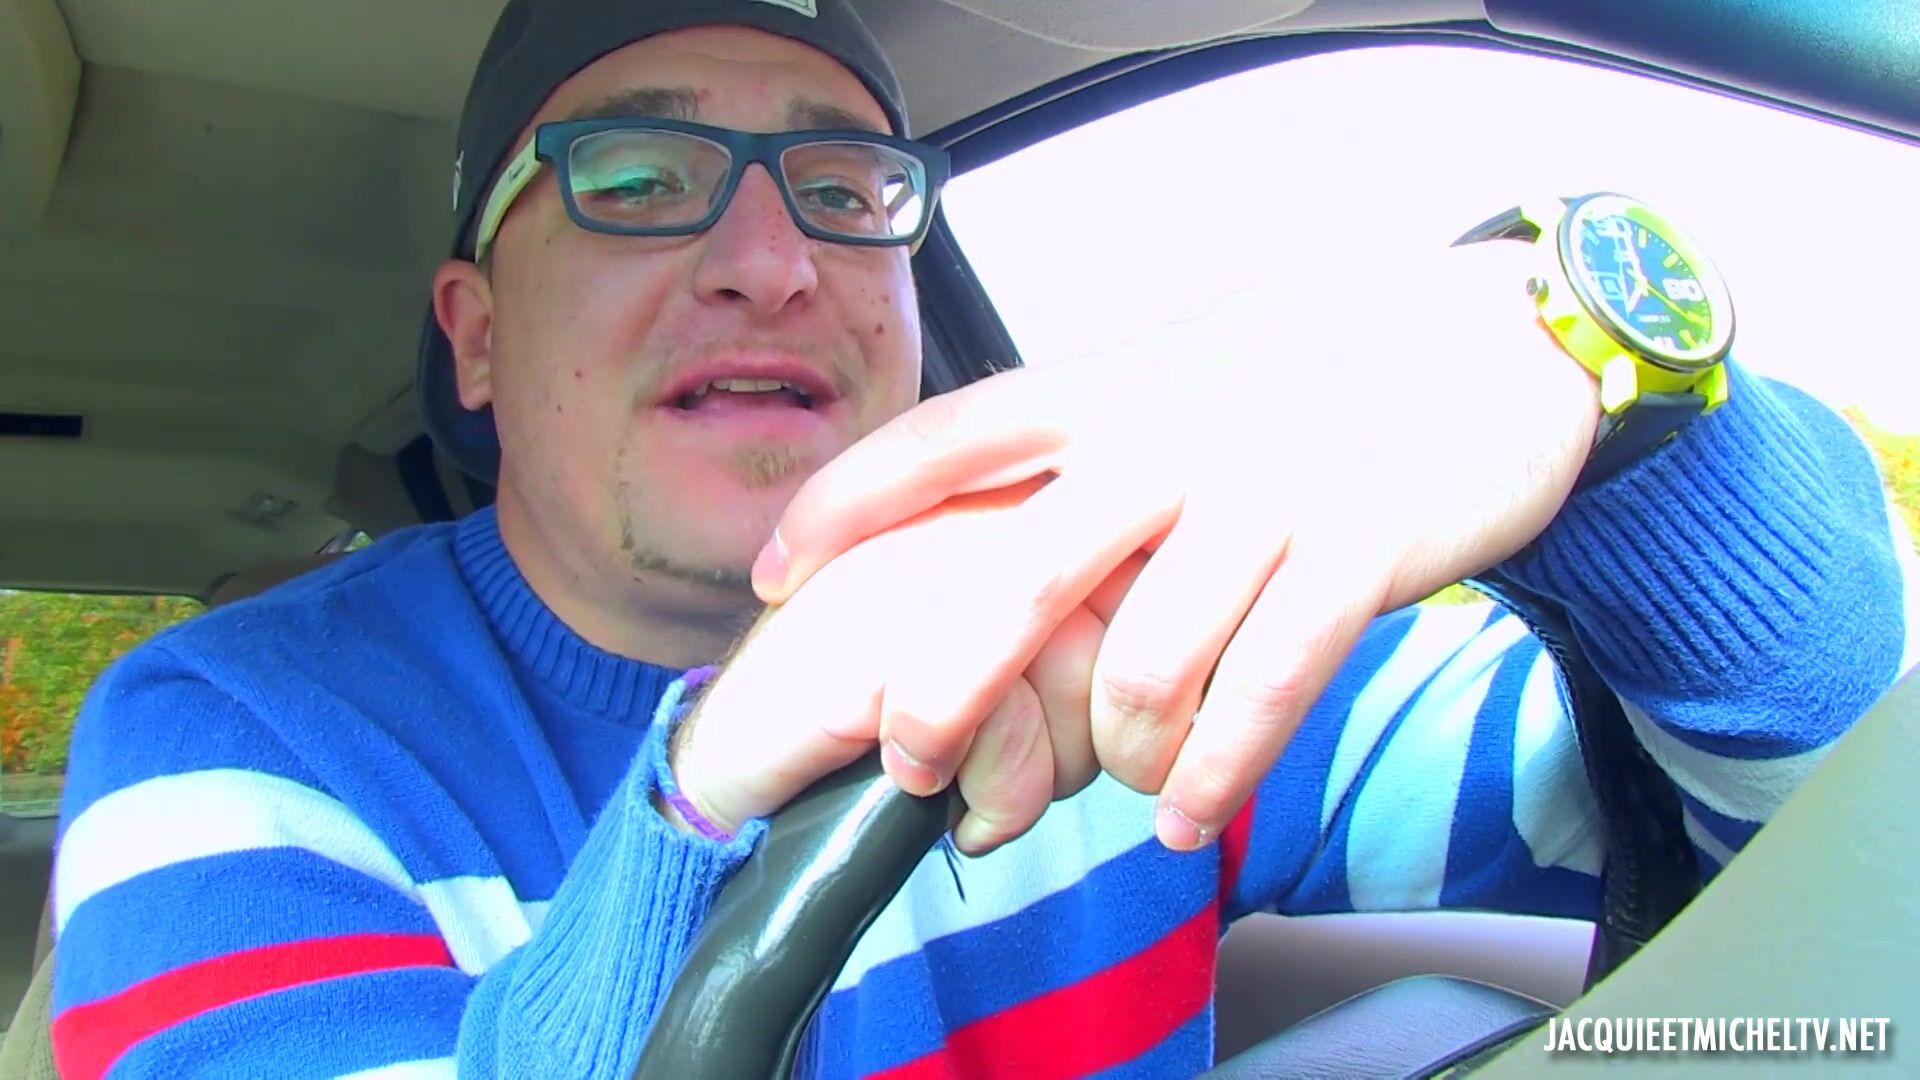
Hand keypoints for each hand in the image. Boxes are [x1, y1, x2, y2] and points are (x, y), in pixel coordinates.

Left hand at [749, 240, 1602, 850]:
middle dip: (944, 684)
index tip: (772, 570)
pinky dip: (1216, 770)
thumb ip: (1099, 432)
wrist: (1505, 340)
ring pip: (1144, 659)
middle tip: (910, 761)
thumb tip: (996, 506)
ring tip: (1118, 794)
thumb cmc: (1330, 368)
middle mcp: (1177, 433)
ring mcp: (1268, 490)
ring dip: (1115, 754)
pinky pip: (1265, 685)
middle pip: (1019, 573)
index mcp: (1122, 385)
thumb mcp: (1193, 366)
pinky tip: (1184, 814)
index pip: (955, 434)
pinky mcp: (1361, 547)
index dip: (850, 499)